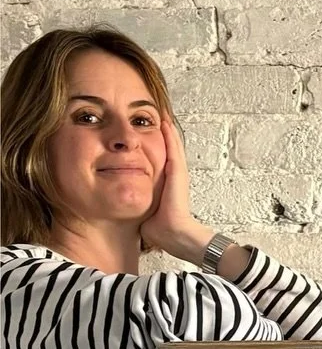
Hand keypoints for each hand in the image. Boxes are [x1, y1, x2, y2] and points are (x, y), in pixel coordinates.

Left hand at [139, 117, 208, 264]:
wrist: (175, 235)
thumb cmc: (160, 230)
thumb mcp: (141, 210)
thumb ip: (132, 202)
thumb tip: (117, 204)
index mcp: (163, 185)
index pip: (156, 161)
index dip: (149, 148)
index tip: (141, 135)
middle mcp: (172, 177)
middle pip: (165, 149)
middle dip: (158, 134)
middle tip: (152, 116)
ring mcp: (177, 174)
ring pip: (171, 145)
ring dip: (166, 129)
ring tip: (159, 113)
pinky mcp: (178, 172)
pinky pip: (173, 148)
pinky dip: (170, 135)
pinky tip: (164, 121)